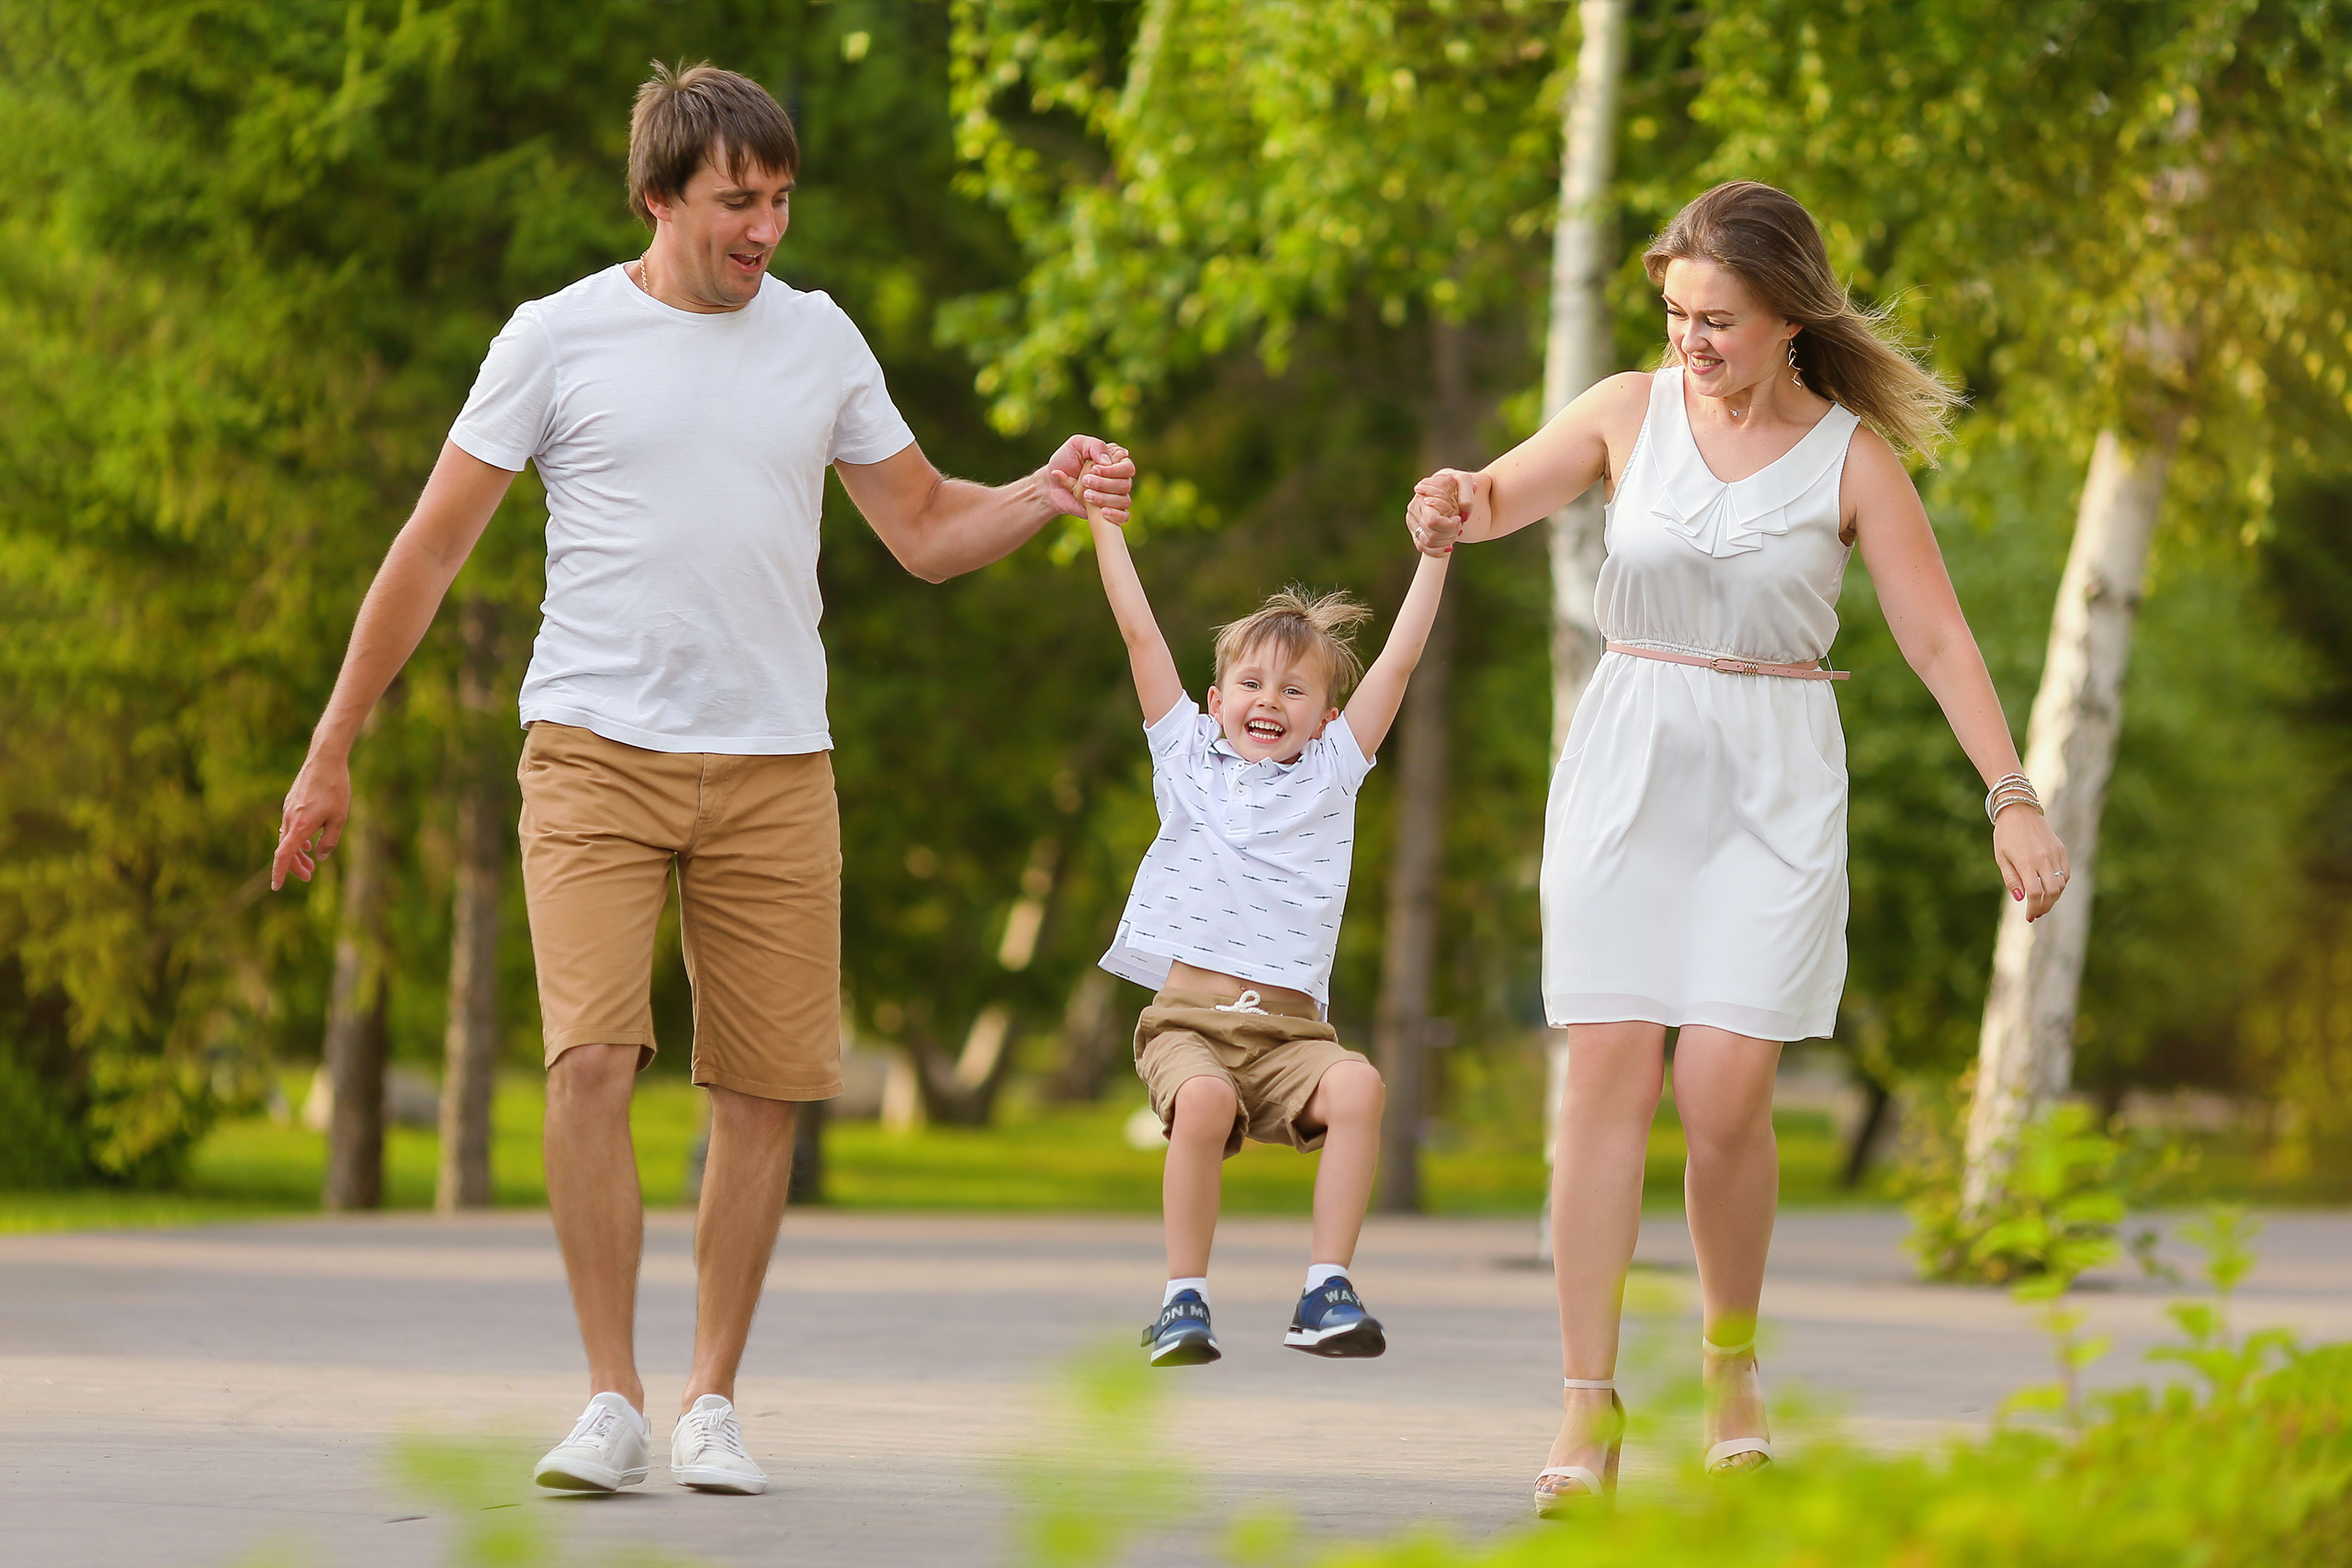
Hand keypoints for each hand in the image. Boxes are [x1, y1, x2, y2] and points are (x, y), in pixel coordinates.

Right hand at [272, 751, 351, 889]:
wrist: (325, 759)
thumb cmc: (335, 788)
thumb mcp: (340, 817)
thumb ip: (330, 840)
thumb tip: (321, 856)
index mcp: (300, 826)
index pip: (284, 855)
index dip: (280, 872)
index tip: (276, 888)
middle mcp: (289, 819)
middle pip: (286, 850)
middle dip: (295, 867)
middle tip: (309, 877)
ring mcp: (288, 810)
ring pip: (288, 839)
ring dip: (298, 853)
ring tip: (311, 864)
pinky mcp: (291, 803)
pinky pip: (289, 827)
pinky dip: (296, 839)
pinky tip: (308, 844)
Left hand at [1043, 436, 1133, 524]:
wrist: (1050, 485)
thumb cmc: (1063, 462)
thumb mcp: (1076, 444)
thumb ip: (1094, 446)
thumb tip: (1108, 462)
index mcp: (1114, 460)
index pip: (1127, 466)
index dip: (1113, 470)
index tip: (1094, 469)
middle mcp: (1118, 478)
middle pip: (1126, 484)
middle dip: (1105, 484)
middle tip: (1085, 481)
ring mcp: (1115, 496)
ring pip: (1124, 500)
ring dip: (1104, 498)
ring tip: (1085, 495)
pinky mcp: (1109, 511)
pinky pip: (1124, 517)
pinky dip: (1115, 515)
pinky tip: (1102, 512)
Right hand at [1407, 468, 1483, 555]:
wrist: (1448, 486)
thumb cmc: (1456, 483)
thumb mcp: (1464, 481)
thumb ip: (1467, 495)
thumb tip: (1463, 516)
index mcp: (1423, 496)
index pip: (1432, 522)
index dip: (1448, 525)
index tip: (1459, 519)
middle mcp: (1414, 509)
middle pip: (1431, 535)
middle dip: (1450, 534)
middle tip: (1459, 525)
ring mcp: (1412, 521)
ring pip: (1427, 543)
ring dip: (1445, 542)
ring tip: (1456, 532)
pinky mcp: (1415, 530)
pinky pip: (1423, 548)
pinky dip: (1438, 550)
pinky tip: (1449, 546)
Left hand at [1993, 805, 2068, 921]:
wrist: (2019, 810)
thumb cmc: (2005, 835)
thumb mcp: (2001, 857)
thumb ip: (2011, 879)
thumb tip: (2021, 898)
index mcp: (2025, 862)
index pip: (2034, 893)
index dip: (2033, 908)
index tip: (2029, 917)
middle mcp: (2042, 859)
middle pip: (2052, 892)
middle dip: (2045, 907)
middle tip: (2037, 913)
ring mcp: (2054, 854)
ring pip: (2061, 884)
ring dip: (2054, 898)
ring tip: (2043, 902)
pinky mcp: (2061, 849)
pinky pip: (2066, 873)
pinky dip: (2061, 884)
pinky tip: (2050, 888)